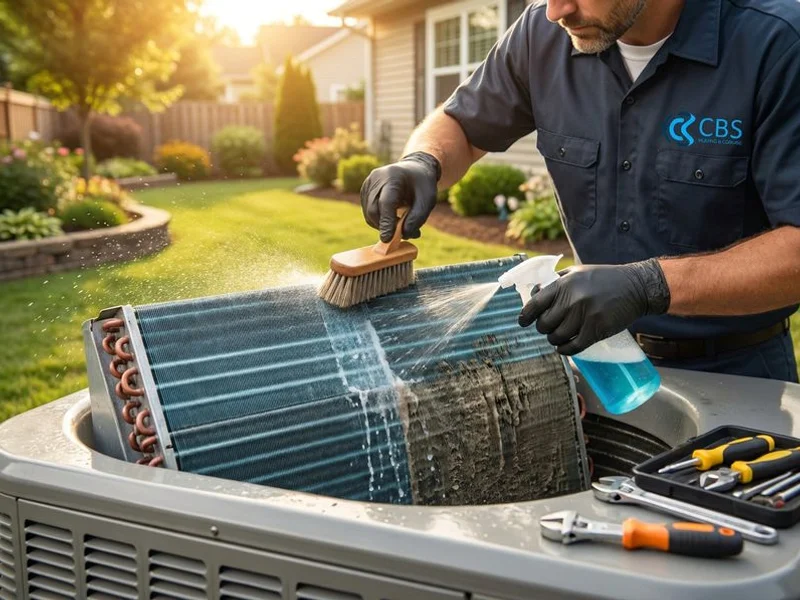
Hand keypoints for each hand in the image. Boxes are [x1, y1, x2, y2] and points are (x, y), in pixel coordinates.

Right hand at [361, 151, 440, 241]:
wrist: (414, 168)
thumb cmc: (422, 184)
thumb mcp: (428, 200)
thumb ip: (417, 218)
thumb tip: (403, 234)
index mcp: (393, 176)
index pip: (386, 203)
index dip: (386, 222)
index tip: (387, 239)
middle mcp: (376, 178)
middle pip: (374, 210)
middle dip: (386, 227)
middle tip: (403, 234)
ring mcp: (367, 184)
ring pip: (369, 214)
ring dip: (383, 225)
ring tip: (401, 223)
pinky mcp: (364, 192)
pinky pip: (368, 213)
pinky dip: (379, 221)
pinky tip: (393, 218)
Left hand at [518, 259, 670, 355]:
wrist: (636, 287)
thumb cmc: (604, 279)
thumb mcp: (577, 272)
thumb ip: (556, 282)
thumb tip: (534, 294)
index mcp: (564, 284)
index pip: (535, 304)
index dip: (526, 316)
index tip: (522, 322)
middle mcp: (572, 300)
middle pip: (544, 324)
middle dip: (544, 328)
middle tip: (549, 327)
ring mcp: (584, 316)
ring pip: (557, 337)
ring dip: (555, 340)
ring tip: (559, 336)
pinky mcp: (597, 330)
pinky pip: (573, 347)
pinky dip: (565, 350)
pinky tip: (564, 348)